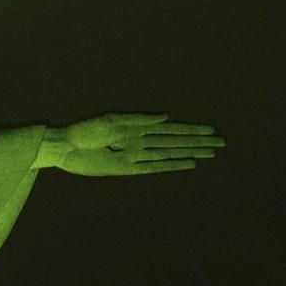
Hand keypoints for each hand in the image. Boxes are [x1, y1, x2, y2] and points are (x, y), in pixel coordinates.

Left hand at [43, 113, 223, 176]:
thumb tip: (167, 116)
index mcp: (137, 127)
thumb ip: (140, 119)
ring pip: (169, 154)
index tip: (211, 131)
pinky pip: (153, 168)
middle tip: (220, 143)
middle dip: (197, 142)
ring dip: (189, 153)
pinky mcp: (127, 169)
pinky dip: (170, 166)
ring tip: (209, 154)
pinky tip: (187, 164)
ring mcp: (135, 156)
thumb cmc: (85, 130)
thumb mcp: (112, 121)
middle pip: (175, 142)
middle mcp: (140, 142)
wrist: (65, 147)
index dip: (191, 130)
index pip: (171, 129)